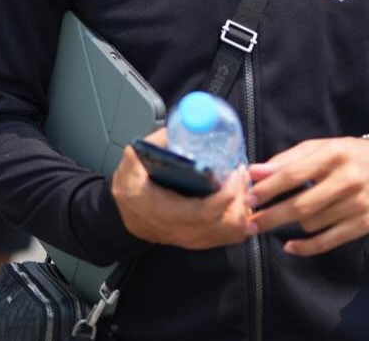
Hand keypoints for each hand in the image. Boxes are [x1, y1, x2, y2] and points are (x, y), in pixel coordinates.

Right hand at [111, 129, 250, 249]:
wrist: (125, 214)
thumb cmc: (129, 187)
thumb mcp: (132, 160)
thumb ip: (156, 143)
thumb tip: (183, 126)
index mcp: (163, 211)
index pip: (204, 211)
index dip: (225, 194)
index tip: (233, 172)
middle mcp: (181, 230)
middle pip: (225, 224)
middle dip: (240, 197)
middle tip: (240, 172)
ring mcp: (192, 239)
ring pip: (232, 232)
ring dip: (243, 207)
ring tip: (240, 183)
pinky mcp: (200, 242)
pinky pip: (230, 237)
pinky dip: (240, 219)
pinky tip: (238, 200)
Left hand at [246, 137, 368, 255]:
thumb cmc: (347, 156)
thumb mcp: (320, 148)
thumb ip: (287, 159)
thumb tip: (254, 172)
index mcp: (333, 155)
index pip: (293, 174)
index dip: (268, 188)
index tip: (248, 197)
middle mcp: (347, 181)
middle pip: (301, 205)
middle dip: (271, 216)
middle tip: (249, 223)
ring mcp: (357, 205)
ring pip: (312, 223)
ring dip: (290, 223)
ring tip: (279, 218)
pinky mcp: (363, 225)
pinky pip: (328, 241)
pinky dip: (306, 247)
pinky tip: (289, 246)